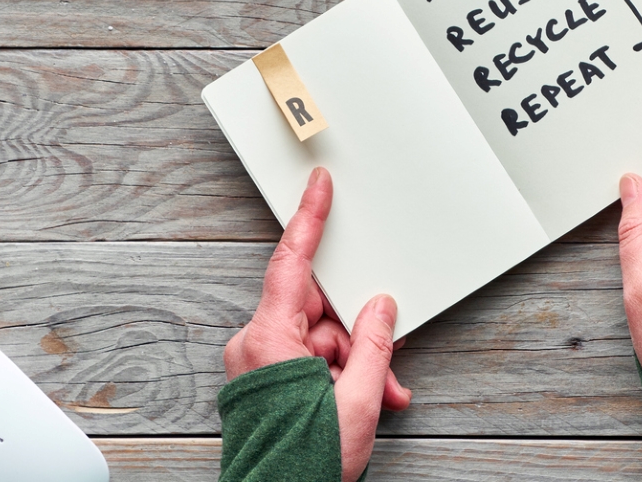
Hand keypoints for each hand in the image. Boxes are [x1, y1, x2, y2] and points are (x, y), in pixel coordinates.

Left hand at [224, 167, 411, 481]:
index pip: (291, 263)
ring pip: (320, 339)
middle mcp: (256, 345)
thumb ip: (372, 347)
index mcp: (268, 339)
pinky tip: (366, 400)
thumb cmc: (301, 465)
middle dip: (357, 335)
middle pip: (318, 311)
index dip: (309, 219)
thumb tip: (380, 309)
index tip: (317, 186)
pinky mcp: (265, 382)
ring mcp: (259, 365)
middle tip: (385, 364)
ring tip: (380, 397)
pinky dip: (339, 377)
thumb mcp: (355, 402)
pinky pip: (308, 360)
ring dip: (355, 364)